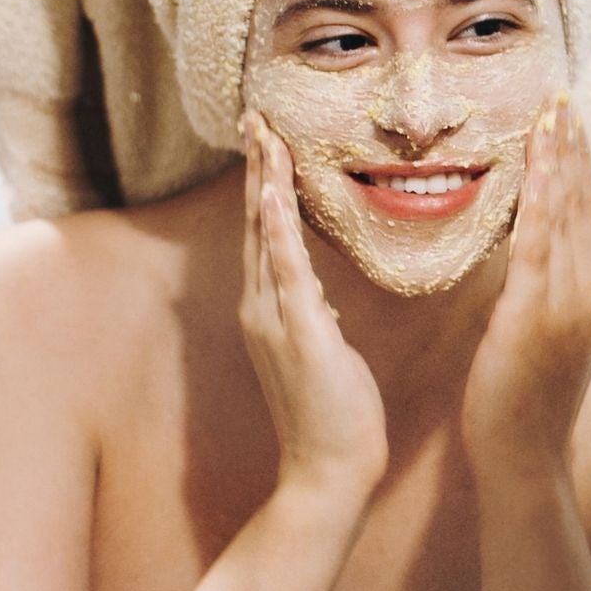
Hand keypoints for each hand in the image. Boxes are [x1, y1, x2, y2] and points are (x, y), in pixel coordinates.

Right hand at [238, 112, 389, 500]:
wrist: (328, 473)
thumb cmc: (334, 419)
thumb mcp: (326, 355)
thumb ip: (315, 322)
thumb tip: (318, 301)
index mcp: (273, 311)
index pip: (267, 234)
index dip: (266, 186)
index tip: (269, 142)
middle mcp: (263, 309)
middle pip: (257, 223)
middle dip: (257, 168)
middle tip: (257, 117)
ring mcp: (275, 320)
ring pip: (266, 236)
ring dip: (265, 183)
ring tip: (265, 135)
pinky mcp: (298, 333)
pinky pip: (285, 271)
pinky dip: (278, 229)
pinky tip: (273, 194)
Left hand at [462, 94, 590, 485]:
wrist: (525, 456)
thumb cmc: (526, 401)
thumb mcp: (545, 335)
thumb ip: (544, 290)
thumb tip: (525, 250)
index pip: (589, 214)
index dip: (580, 165)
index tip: (570, 120)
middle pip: (584, 203)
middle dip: (573, 147)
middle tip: (563, 95)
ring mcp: (570, 301)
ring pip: (566, 214)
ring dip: (558, 158)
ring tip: (551, 112)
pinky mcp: (535, 312)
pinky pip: (538, 242)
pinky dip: (539, 198)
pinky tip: (536, 163)